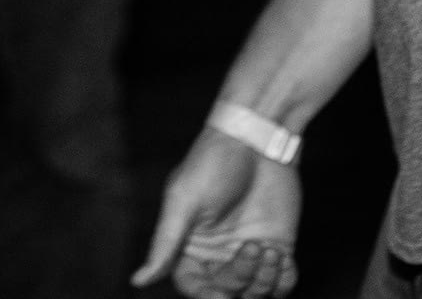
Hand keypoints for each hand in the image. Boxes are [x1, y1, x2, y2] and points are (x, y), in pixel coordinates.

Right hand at [135, 128, 299, 295]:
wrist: (257, 138)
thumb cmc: (212, 164)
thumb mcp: (184, 201)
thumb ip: (165, 244)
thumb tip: (138, 281)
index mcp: (190, 246)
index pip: (194, 287)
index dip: (207, 294)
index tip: (222, 293)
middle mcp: (219, 254)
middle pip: (228, 291)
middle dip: (240, 277)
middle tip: (251, 247)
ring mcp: (249, 252)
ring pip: (256, 292)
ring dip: (265, 279)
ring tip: (269, 250)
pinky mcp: (277, 247)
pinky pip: (282, 284)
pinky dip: (283, 279)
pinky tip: (280, 254)